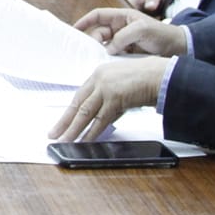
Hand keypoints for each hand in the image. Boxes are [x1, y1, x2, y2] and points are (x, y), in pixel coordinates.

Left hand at [49, 58, 171, 141]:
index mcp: (99, 74)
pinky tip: (85, 140)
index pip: (79, 96)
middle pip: (77, 104)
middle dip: (64, 122)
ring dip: (74, 130)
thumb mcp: (122, 86)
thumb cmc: (146, 79)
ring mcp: (106, 88)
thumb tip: (101, 118)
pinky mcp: (114, 98)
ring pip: (84, 113)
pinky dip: (92, 132)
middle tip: (53, 134)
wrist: (161, 75)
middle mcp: (99, 79)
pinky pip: (100, 119)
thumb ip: (110, 100)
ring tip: (65, 141)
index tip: (62, 122)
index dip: (70, 111)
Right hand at [75, 7, 186, 55]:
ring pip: (105, 47)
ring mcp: (123, 42)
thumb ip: (123, 37)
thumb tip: (108, 48)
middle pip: (98, 33)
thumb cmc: (163, 34)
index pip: (98, 16)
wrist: (179, 49)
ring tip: (99, 60)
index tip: (74, 29)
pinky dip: (109, 61)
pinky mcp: (127, 54)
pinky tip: (108, 66)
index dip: (85, 21)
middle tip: (91, 52)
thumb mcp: (142, 30)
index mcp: (122, 17)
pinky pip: (113, 56)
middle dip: (94, 42)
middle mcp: (120, 29)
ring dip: (101, 53)